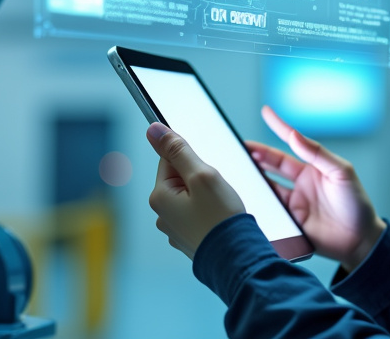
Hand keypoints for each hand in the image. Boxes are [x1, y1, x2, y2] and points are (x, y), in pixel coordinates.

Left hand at [146, 122, 244, 258]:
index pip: (169, 160)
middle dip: (199, 178)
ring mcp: (174, 229)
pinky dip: (208, 212)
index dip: (191, 159)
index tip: (205, 169)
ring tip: (219, 207)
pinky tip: (219, 219)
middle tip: (215, 190)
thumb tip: (153, 130)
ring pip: (189, 197)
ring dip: (205, 195)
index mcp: (160, 197)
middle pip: (179, 179)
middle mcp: (161, 214)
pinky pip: (196, 214)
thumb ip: (178, 150)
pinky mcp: (188, 239)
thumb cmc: (220, 217)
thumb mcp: (201, 175)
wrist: (236, 258)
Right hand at [247, 106, 385, 271]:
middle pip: (273, 163)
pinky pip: (268, 208)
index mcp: (313, 167)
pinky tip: (249, 195)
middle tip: (239, 146)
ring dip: (254, 175)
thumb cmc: (356, 203)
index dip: (279, 127)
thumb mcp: (341, 172)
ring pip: (267, 184)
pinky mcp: (288, 220)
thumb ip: (318, 154)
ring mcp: (294, 201)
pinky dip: (258, 200)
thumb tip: (295, 135)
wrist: (360, 240)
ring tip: (238, 166)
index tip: (266, 112)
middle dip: (256, 153)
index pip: (292, 142)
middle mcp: (301, 182)